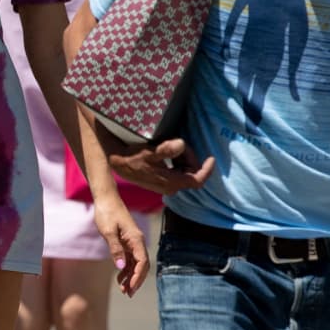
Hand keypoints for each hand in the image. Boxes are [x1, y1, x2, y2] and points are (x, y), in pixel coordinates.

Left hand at [92, 196, 149, 296]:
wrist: (106, 200)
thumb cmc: (107, 213)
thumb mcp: (108, 232)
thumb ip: (115, 249)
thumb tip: (121, 267)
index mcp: (136, 239)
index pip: (143, 262)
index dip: (138, 276)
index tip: (131, 288)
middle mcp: (137, 242)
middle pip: (142, 265)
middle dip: (136, 280)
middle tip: (129, 294)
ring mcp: (133, 242)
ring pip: (136, 264)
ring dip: (131, 277)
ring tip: (123, 290)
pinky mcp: (127, 242)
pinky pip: (130, 259)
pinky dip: (126, 270)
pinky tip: (120, 279)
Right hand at [99, 135, 214, 195]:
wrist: (118, 162)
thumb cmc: (134, 156)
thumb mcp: (150, 151)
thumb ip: (166, 149)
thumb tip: (181, 144)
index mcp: (172, 182)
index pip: (198, 180)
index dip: (207, 169)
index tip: (211, 157)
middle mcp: (171, 187)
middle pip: (192, 172)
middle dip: (189, 157)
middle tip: (177, 143)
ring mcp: (167, 184)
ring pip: (184, 170)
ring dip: (181, 158)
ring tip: (168, 145)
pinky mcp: (163, 181)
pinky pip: (177, 170)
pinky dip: (176, 160)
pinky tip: (165, 151)